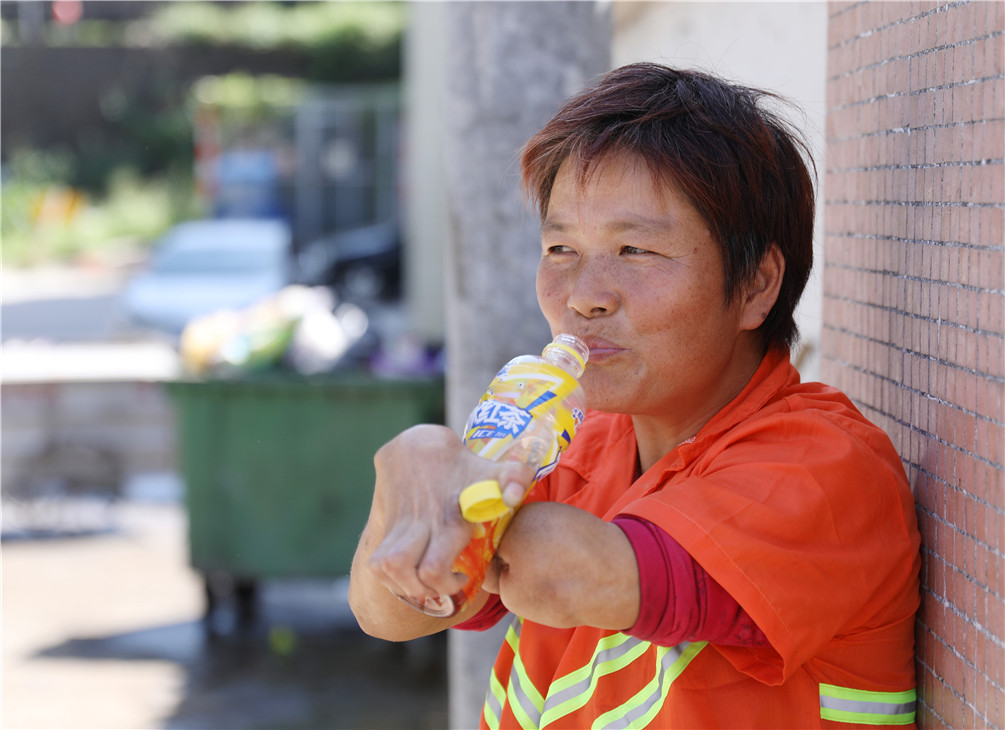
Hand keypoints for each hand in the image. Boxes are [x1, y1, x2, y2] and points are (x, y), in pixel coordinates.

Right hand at [362, 424, 535, 611]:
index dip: (446, 584)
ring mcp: (397, 528)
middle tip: (445, 584)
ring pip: (384, 569)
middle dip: (425, 590)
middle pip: (405, 573)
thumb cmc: (464, 466)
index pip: (433, 568)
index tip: (464, 577)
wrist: (417, 448)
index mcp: (447, 519)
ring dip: (404, 585)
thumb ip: (514, 478)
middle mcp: (419, 526)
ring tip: (425, 583)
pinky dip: (389, 578)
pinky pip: (375, 564)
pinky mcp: (384, 528)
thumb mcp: (493, 470)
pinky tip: (410, 575)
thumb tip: (515, 497)